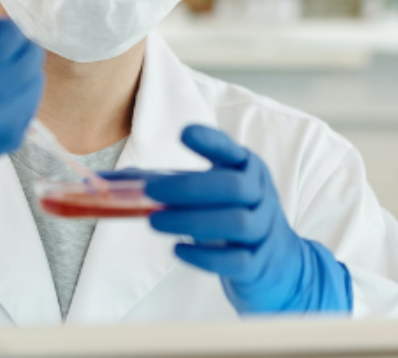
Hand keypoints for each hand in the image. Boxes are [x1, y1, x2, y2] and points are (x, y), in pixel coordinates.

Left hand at [144, 125, 351, 314]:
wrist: (282, 263)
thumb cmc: (236, 219)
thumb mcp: (215, 195)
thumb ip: (172, 185)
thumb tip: (115, 182)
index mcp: (248, 170)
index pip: (232, 151)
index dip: (210, 141)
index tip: (184, 133)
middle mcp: (261, 195)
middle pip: (234, 186)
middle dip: (190, 187)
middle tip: (151, 192)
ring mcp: (263, 230)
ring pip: (237, 222)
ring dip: (192, 220)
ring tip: (154, 222)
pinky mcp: (259, 264)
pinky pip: (236, 260)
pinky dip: (204, 256)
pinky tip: (177, 249)